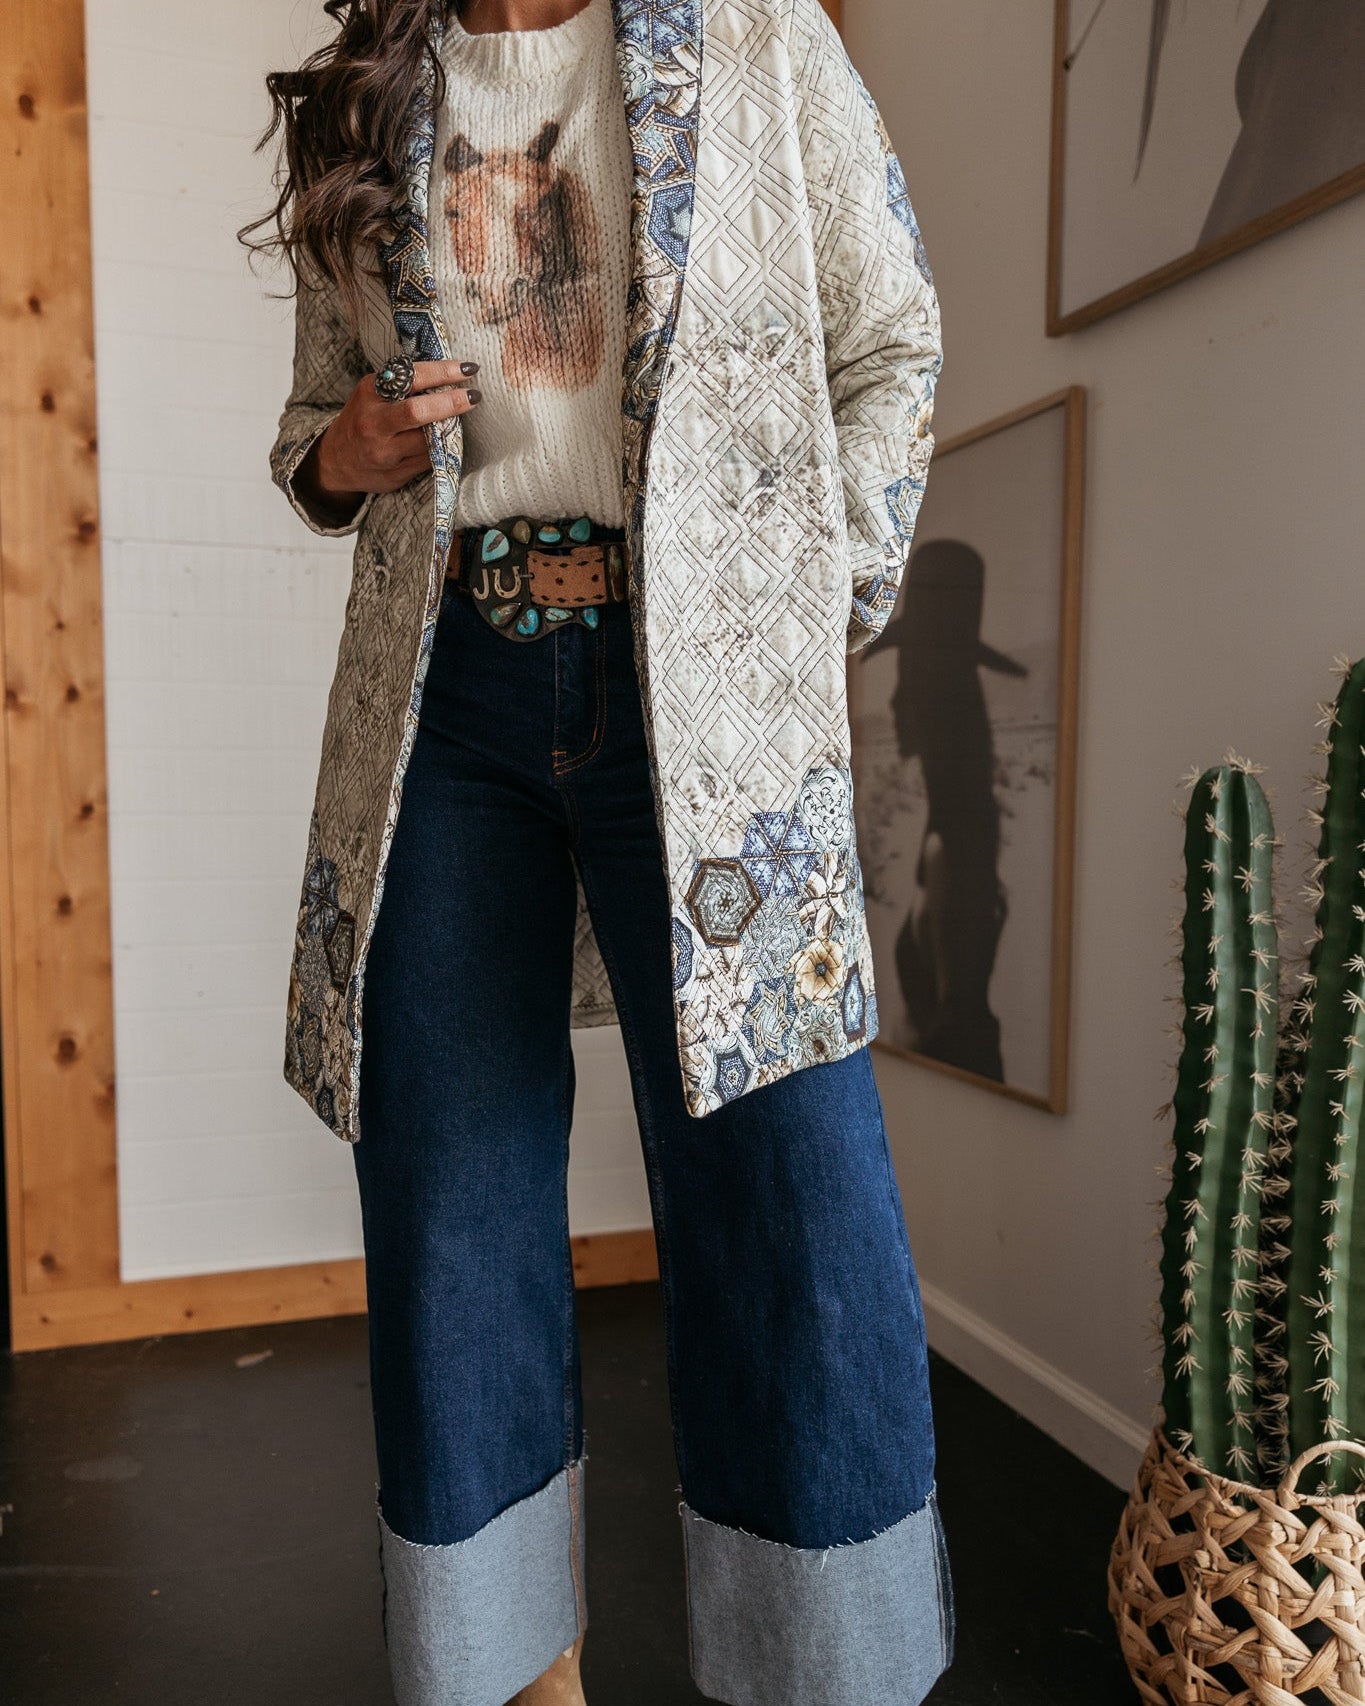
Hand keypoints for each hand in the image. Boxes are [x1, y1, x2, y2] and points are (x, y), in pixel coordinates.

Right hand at [297, 359, 481, 518]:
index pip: (411, 378)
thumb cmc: (363, 419)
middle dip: (451, 402)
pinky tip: (445, 442)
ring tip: (460, 419)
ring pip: (427, 441)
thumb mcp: (372, 394)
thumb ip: (402, 386)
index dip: (443, 372)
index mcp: (370, 393)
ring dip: (449, 429)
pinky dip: (440, 450)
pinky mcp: (394, 475)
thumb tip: (449, 375)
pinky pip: (428, 461)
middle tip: (474, 396)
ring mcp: (383, 452)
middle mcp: (374, 423)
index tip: (467, 369)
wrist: (337, 461)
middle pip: (418, 411)